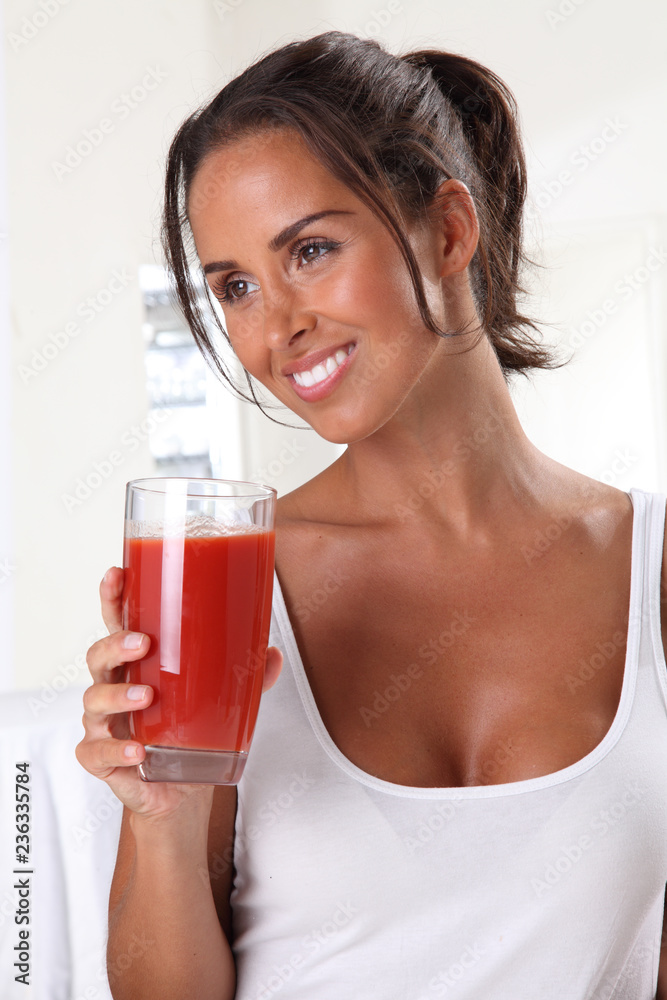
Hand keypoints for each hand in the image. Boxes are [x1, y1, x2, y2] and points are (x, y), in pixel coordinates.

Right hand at [75, 566, 282, 822]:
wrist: (179, 790)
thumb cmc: (189, 731)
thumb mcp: (219, 699)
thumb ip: (244, 676)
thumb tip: (273, 654)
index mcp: (136, 663)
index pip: (117, 623)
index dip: (112, 598)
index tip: (117, 574)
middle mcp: (113, 686)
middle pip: (98, 656)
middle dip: (115, 644)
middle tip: (143, 642)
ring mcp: (103, 723)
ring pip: (94, 700)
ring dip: (119, 695)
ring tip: (148, 695)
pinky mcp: (102, 759)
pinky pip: (96, 751)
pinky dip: (116, 749)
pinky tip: (137, 749)